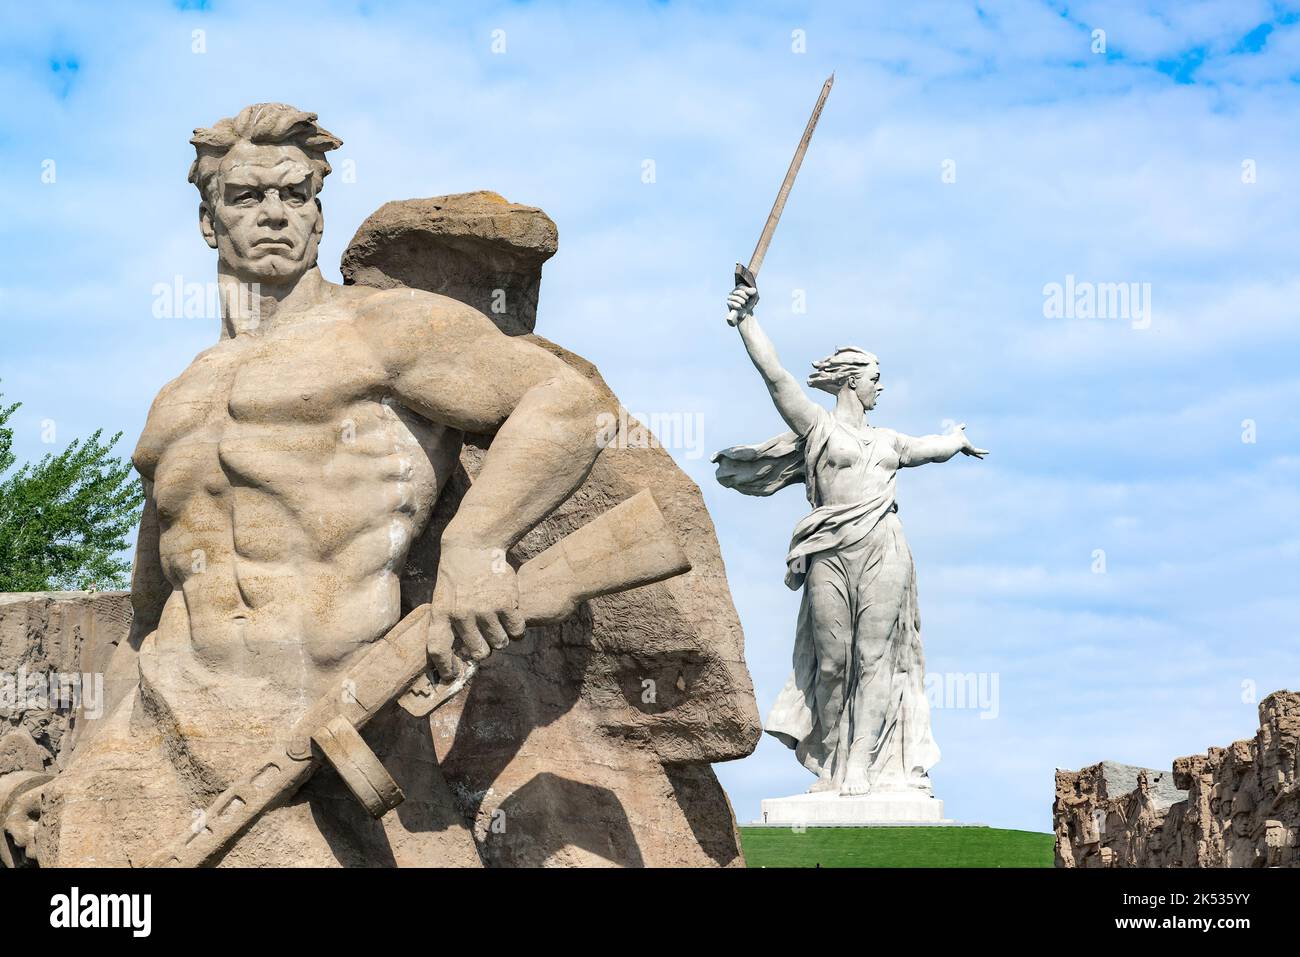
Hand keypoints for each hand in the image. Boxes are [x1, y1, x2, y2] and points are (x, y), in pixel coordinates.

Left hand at [430, 542, 524, 663]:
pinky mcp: (505, 602)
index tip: (453, 675)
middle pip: (478, 651)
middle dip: (485, 648)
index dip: (446, 667)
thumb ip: (450, 622)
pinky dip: (517, 629)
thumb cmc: (457, 574)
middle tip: (487, 638)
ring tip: (499, 624)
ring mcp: (485, 609)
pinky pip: (517, 630)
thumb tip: (460, 654)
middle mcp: (462, 614)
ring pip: (500, 642)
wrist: (473, 545)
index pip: (438, 649)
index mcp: (441, 613)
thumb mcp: (443, 597)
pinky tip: (512, 617)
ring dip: (502, 637)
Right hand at [726, 284, 758, 324]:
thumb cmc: (750, 303)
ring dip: (743, 303)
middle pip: (739, 293)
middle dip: (745, 298)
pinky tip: (740, 307)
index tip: (749, 296)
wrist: (746, 313)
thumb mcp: (754, 296)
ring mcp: (730, 297)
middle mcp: (733, 291)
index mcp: (739, 287)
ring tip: (743, 305)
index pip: (742, 286)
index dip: (747, 292)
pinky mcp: (728, 303)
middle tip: (746, 301)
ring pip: (737, 298)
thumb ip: (753, 291)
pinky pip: (733, 303)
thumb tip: (749, 290)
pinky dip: (738, 306)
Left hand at [953, 423, 988, 458]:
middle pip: (970, 453)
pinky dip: (983, 451)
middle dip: (973, 455)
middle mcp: (965, 449)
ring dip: (979, 456)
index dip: (966, 452)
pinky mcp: (972, 451)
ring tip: (983, 458)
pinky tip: (988, 452)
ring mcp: (969, 451)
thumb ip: (961, 427)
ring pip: (975, 454)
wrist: (954, 441)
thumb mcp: (958, 429)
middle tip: (976, 457)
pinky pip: (979, 451)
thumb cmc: (954, 436)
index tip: (968, 455)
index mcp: (961, 446)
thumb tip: (964, 424)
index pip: (964, 450)